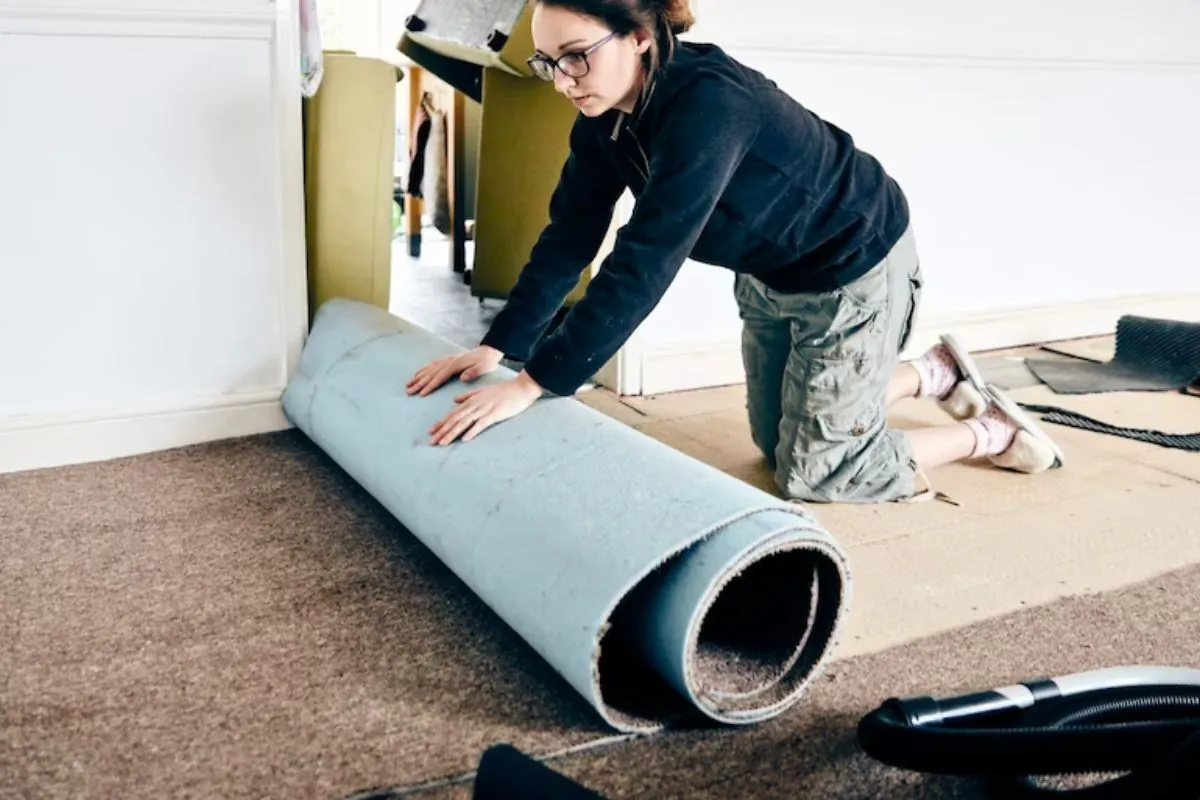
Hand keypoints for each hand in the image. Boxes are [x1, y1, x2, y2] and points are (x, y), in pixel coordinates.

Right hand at [406, 345, 503, 396]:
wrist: (489, 351)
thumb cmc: (486, 362)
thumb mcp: (483, 368)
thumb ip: (473, 372)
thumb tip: (463, 378)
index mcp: (456, 365)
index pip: (440, 377)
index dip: (430, 385)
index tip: (421, 393)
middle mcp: (449, 361)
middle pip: (430, 373)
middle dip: (419, 383)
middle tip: (409, 392)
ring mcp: (447, 359)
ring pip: (429, 368)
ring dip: (418, 376)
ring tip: (408, 384)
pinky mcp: (448, 359)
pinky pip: (432, 364)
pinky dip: (423, 369)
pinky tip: (418, 373)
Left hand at [429, 372, 543, 444]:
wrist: (521, 387)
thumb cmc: (504, 390)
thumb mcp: (482, 390)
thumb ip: (468, 396)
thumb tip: (454, 401)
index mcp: (471, 400)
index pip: (453, 413)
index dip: (442, 422)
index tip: (431, 431)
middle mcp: (475, 405)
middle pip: (455, 419)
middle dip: (442, 431)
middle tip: (431, 441)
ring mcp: (484, 409)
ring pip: (464, 422)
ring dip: (452, 433)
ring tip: (442, 443)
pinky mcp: (494, 414)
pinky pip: (481, 424)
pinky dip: (472, 431)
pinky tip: (464, 439)